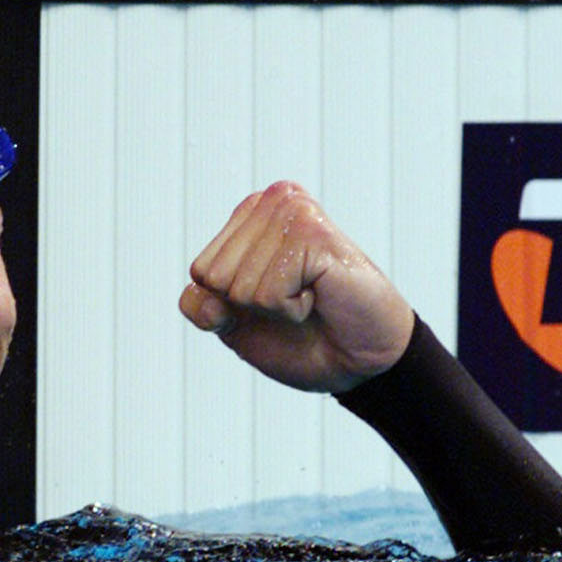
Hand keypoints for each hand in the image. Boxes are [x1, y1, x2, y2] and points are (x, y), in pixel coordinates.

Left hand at [179, 181, 413, 392]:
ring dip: (275, 307)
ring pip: (239, 285)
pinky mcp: (313, 233)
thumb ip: (204, 308)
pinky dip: (292, 308)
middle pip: (213, 276)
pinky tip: (321, 294)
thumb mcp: (237, 326)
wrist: (360, 360)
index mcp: (249, 214)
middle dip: (249, 304)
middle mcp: (271, 201)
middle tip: (296, 297)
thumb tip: (204, 298)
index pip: (200, 272)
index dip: (231, 304)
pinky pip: (268, 292)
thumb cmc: (303, 336)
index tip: (273, 298)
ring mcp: (293, 213)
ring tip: (311, 295)